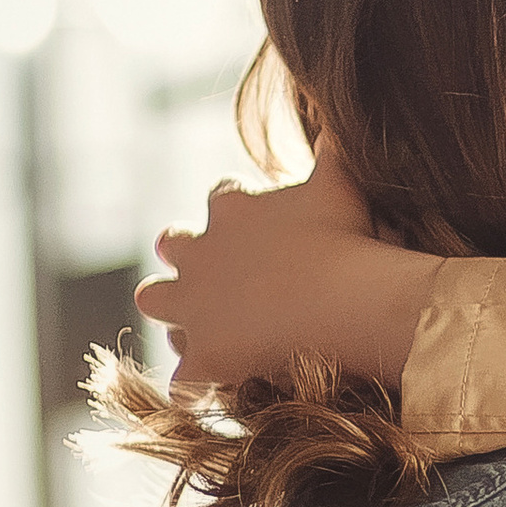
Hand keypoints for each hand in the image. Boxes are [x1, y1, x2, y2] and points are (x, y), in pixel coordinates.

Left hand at [135, 145, 435, 391]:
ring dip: (171, 311)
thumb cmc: (350, 238)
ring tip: (195, 327)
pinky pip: (183, 381)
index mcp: (232, 210)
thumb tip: (340, 115)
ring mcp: (195, 308)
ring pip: (155, 301)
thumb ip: (335, 148)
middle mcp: (199, 255)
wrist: (349, 301)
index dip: (236, 212)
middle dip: (183, 254)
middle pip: (172, 244)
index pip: (221, 199)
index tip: (259, 227)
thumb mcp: (342, 180)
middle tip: (212, 273)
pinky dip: (193, 387)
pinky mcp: (204, 359)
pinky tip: (209, 391)